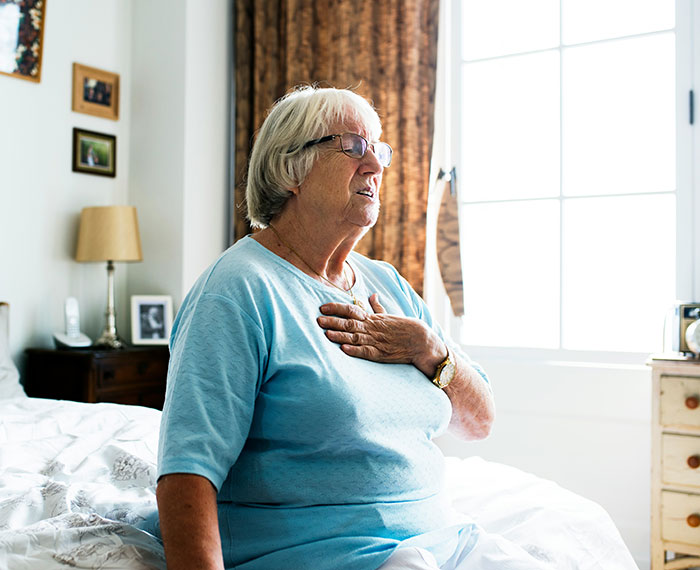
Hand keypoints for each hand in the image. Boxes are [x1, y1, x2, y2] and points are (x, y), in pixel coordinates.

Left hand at [317, 294, 445, 376]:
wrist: (422, 342)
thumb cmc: (406, 328)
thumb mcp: (391, 315)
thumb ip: (378, 307)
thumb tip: (372, 295)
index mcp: (373, 318)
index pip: (352, 309)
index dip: (336, 308)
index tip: (323, 307)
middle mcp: (373, 328)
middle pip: (349, 323)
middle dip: (333, 321)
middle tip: (318, 319)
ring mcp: (376, 342)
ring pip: (355, 337)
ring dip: (340, 335)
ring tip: (326, 333)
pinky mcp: (380, 355)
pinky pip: (365, 352)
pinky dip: (354, 351)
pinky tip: (343, 349)